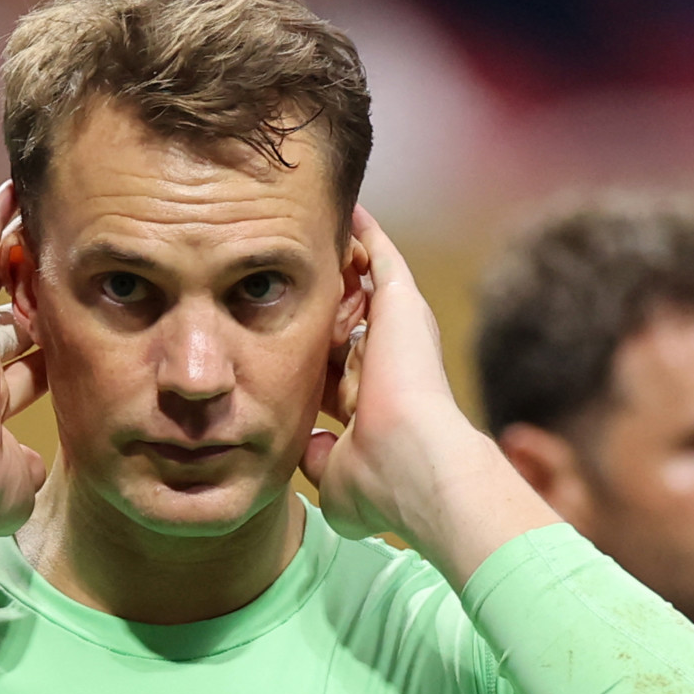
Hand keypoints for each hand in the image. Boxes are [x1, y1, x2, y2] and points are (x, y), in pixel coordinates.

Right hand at [0, 183, 49, 597]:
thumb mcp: (18, 480)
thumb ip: (30, 464)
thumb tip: (37, 468)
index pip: (21, 373)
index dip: (46, 358)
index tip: (70, 345)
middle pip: (12, 323)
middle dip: (38, 307)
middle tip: (64, 281)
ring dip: (19, 255)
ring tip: (43, 221)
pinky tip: (12, 192)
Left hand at [300, 207, 557, 585]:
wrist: (416, 468)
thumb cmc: (381, 485)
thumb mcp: (333, 477)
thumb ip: (318, 459)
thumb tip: (308, 447)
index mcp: (369, 399)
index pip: (334, 365)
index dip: (309, 351)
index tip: (277, 335)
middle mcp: (386, 360)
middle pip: (349, 317)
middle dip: (326, 298)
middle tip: (292, 266)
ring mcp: (398, 329)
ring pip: (365, 282)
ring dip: (342, 258)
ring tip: (310, 226)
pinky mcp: (403, 302)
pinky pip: (379, 253)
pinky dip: (362, 232)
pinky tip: (342, 207)